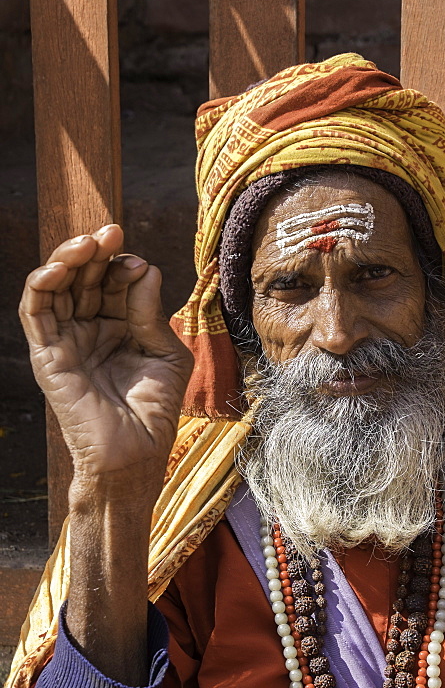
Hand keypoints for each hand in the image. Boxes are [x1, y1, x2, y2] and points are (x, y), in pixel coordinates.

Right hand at [19, 224, 192, 485]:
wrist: (135, 455)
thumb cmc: (155, 411)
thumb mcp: (166, 354)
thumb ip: (150, 312)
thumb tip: (143, 266)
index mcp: (119, 327)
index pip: (113, 282)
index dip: (122, 265)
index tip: (138, 262)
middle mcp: (90, 329)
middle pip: (85, 277)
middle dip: (96, 252)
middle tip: (111, 233)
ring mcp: (66, 341)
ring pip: (57, 286)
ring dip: (67, 259)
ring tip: (88, 243)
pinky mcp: (47, 355)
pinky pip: (35, 312)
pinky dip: (41, 285)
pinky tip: (57, 268)